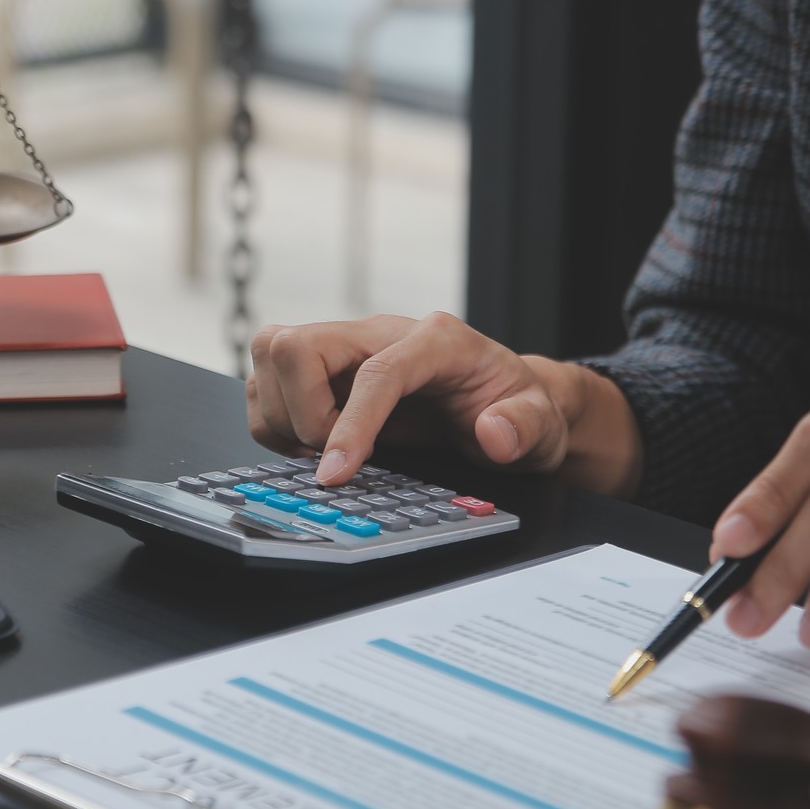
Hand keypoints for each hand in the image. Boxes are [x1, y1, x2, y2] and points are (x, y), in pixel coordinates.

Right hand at [246, 313, 640, 494]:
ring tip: (320, 451)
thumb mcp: (541, 424)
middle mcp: (381, 333)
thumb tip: (493, 433)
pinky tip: (309, 446)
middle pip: (295, 344)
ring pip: (270, 354)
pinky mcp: (324, 369)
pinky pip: (267, 381)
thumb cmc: (515, 407)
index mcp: (435, 339)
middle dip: (301, 413)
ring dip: (281, 415)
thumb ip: (524, 426)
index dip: (348, 424)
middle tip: (331, 456)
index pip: (375, 371)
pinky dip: (274, 419)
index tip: (336, 475)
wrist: (505, 402)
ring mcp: (347, 348)